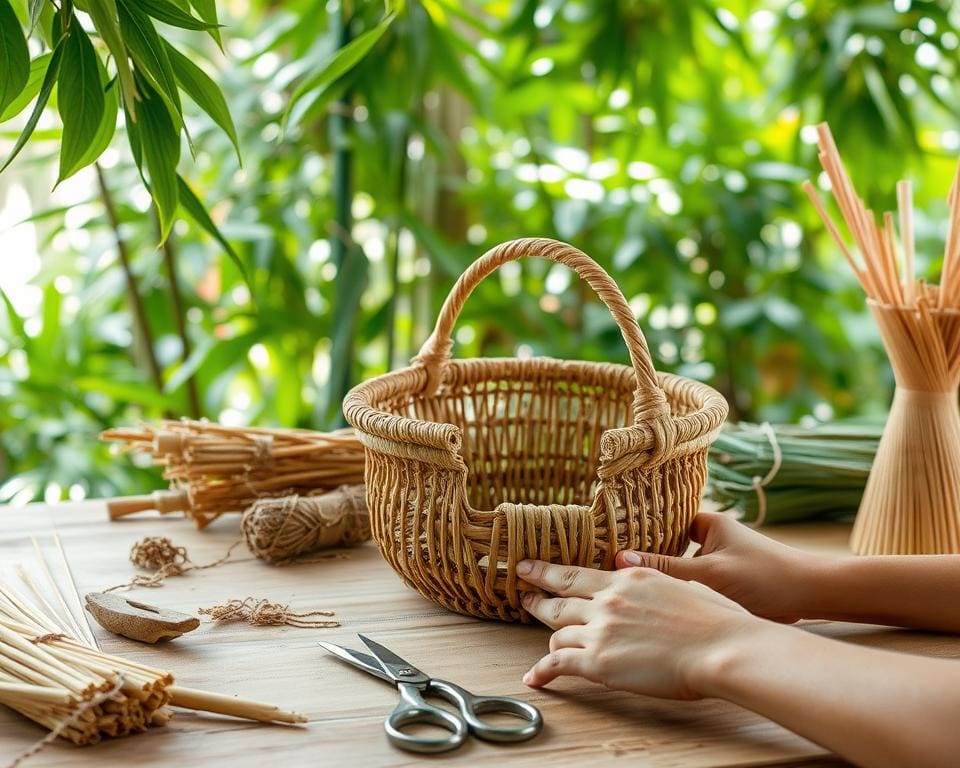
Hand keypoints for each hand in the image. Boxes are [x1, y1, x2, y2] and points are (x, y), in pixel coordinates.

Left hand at [518, 559, 758, 698]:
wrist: (721, 647)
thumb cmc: (717, 620)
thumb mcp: (683, 582)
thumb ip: (654, 576)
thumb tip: (639, 570)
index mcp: (629, 577)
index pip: (577, 574)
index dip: (547, 572)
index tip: (529, 567)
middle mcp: (608, 599)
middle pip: (559, 598)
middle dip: (537, 597)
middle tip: (523, 595)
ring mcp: (600, 629)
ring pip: (557, 632)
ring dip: (550, 639)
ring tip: (543, 646)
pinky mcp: (599, 661)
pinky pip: (558, 663)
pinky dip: (542, 670)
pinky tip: (534, 677)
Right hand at [615, 512, 820, 622]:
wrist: (811, 596)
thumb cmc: (765, 577)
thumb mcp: (708, 573)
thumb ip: (664, 568)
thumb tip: (619, 561)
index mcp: (708, 523)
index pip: (664, 521)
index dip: (641, 533)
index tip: (614, 545)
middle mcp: (713, 537)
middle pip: (670, 546)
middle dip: (651, 560)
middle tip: (619, 573)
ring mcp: (721, 560)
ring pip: (683, 568)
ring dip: (669, 580)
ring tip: (635, 591)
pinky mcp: (728, 582)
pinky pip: (696, 584)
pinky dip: (684, 593)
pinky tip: (666, 607)